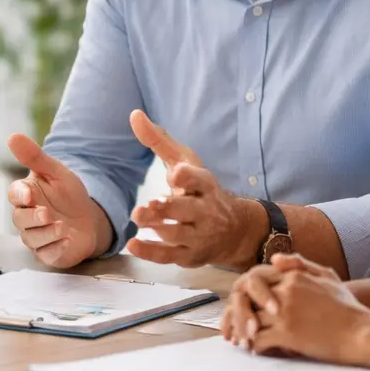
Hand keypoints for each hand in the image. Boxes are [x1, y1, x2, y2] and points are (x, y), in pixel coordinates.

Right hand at [7, 133, 112, 268]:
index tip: (28, 194)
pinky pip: (47, 254)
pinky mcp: (48, 253)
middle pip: (20, 220)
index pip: (15, 195)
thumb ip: (35, 156)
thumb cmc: (68, 194)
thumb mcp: (56, 172)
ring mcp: (36, 237)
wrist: (89, 219)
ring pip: (32, 238)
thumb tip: (13, 136)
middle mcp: (27, 217)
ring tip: (64, 227)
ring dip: (47, 233)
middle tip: (47, 214)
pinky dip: (56, 248)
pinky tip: (68, 241)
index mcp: (26, 195)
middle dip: (33, 218)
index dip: (20, 195)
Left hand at [125, 112, 264, 268]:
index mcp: (205, 185)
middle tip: (147, 205)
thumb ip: (159, 140)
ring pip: (177, 233)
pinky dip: (151, 252)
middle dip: (167, 207)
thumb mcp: (186, 162)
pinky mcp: (189, 255)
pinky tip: (133, 245)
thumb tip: (134, 115)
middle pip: (186, 209)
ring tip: (138, 218)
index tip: (176, 172)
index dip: (188, 176)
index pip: (199, 179)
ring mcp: (198, 235)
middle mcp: (205, 211)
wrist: (236, 230)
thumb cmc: (200, 190)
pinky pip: (169, 256)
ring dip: (157, 227)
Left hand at [226, 254, 369, 363]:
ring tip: (241, 340)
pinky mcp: (287, 334)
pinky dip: (254, 346)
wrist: (362, 332)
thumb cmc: (347, 307)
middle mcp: (285, 291)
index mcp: (293, 275)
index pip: (255, 280)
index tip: (245, 306)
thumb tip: (275, 259)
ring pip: (249, 320)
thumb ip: (300, 264)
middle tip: (233, 326)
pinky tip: (255, 350)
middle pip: (247, 299)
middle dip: (237, 313)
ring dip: (243, 332)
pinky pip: (258, 339)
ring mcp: (284, 312)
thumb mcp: (327, 276)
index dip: (246, 295)